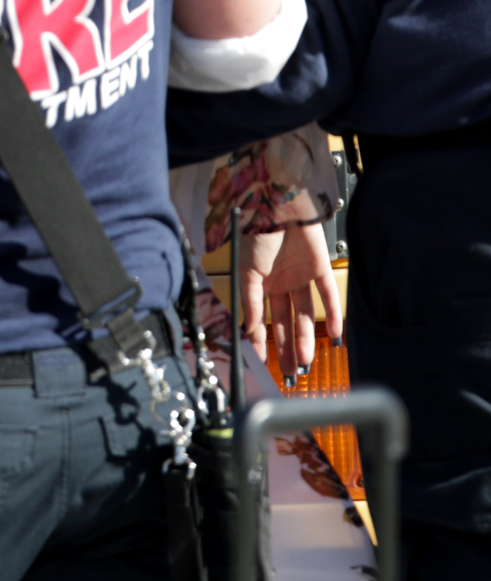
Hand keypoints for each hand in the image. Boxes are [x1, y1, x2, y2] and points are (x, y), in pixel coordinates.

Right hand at [240, 223, 342, 385]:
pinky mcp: (319, 268)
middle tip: (290, 372)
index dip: (261, 341)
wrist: (276, 207)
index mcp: (258, 284)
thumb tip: (247, 331)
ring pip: (304, 314)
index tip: (262, 363)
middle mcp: (279, 283)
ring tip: (306, 361)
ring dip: (305, 338)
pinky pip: (327, 295)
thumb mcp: (246, 273)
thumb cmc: (255, 234)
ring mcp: (299, 277)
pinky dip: (332, 315)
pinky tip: (334, 336)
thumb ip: (248, 302)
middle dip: (286, 347)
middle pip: (284, 322)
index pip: (260, 320)